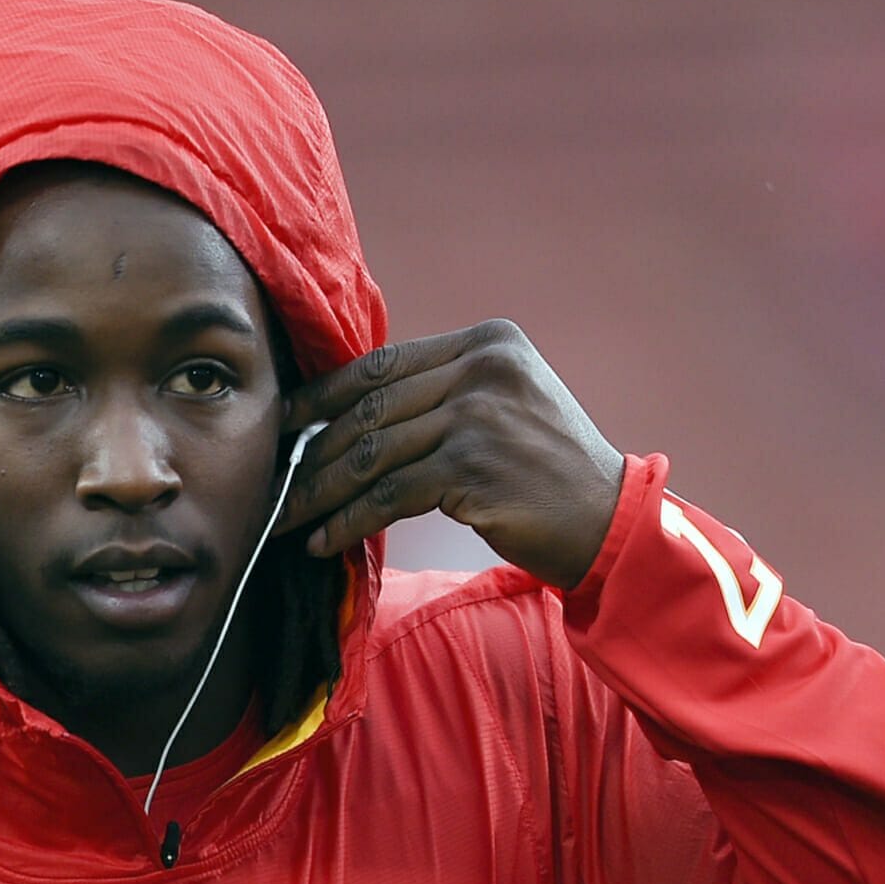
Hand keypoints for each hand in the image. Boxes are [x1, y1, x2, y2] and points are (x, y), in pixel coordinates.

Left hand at [276, 319, 628, 589]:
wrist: (608, 521)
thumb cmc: (549, 471)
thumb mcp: (507, 403)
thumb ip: (447, 390)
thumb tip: (356, 409)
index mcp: (488, 342)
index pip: (384, 363)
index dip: (325, 393)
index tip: (286, 419)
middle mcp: (482, 369)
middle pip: (371, 407)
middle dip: (315, 450)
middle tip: (276, 480)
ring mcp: (478, 416)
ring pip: (372, 452)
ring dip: (322, 491)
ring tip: (289, 518)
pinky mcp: (472, 467)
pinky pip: (389, 495)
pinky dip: (350, 520)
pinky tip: (326, 541)